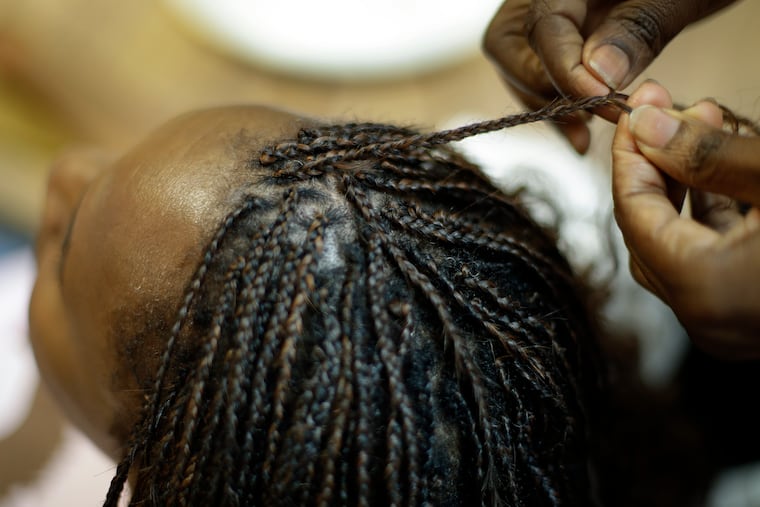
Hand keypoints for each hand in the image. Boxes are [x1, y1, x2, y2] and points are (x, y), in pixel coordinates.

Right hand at [483, 0, 737, 152]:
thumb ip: (638, 28)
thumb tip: (597, 75)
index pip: (544, 26)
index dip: (566, 70)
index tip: (602, 100)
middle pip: (510, 47)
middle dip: (545, 89)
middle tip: (591, 117)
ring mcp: (552, 12)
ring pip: (519, 63)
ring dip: (549, 103)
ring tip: (588, 131)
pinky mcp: (564, 32)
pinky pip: (537, 69)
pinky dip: (557, 102)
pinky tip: (583, 131)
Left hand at [612, 81, 759, 358]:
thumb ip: (706, 154)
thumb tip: (644, 124)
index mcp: (705, 290)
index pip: (633, 215)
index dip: (629, 157)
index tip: (633, 111)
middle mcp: (708, 321)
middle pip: (649, 233)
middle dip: (656, 167)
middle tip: (666, 112)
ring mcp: (732, 328)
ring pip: (680, 247)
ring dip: (686, 186)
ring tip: (703, 123)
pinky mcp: (754, 319)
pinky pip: (713, 263)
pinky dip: (713, 216)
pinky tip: (727, 170)